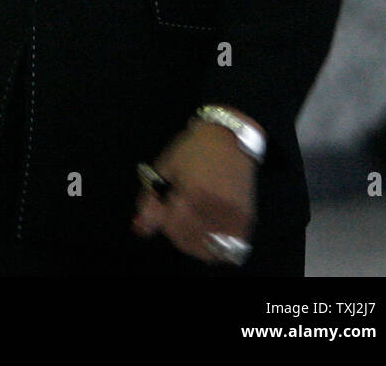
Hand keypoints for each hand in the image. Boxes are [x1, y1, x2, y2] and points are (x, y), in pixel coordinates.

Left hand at [132, 116, 258, 264]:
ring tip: (192, 223)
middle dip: (178, 234)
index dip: (164, 224)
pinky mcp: (247, 219)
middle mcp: (215, 206)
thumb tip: (138, 228)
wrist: (229, 137)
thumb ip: (150, 200)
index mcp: (192, 191)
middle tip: (178, 216)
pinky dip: (218, 245)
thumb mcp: (165, 167)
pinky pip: (232, 247)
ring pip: (211, 249)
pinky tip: (209, 230)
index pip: (173, 228)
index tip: (165, 210)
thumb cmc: (193, 149)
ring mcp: (234, 215)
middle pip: (190, 242)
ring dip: (197, 243)